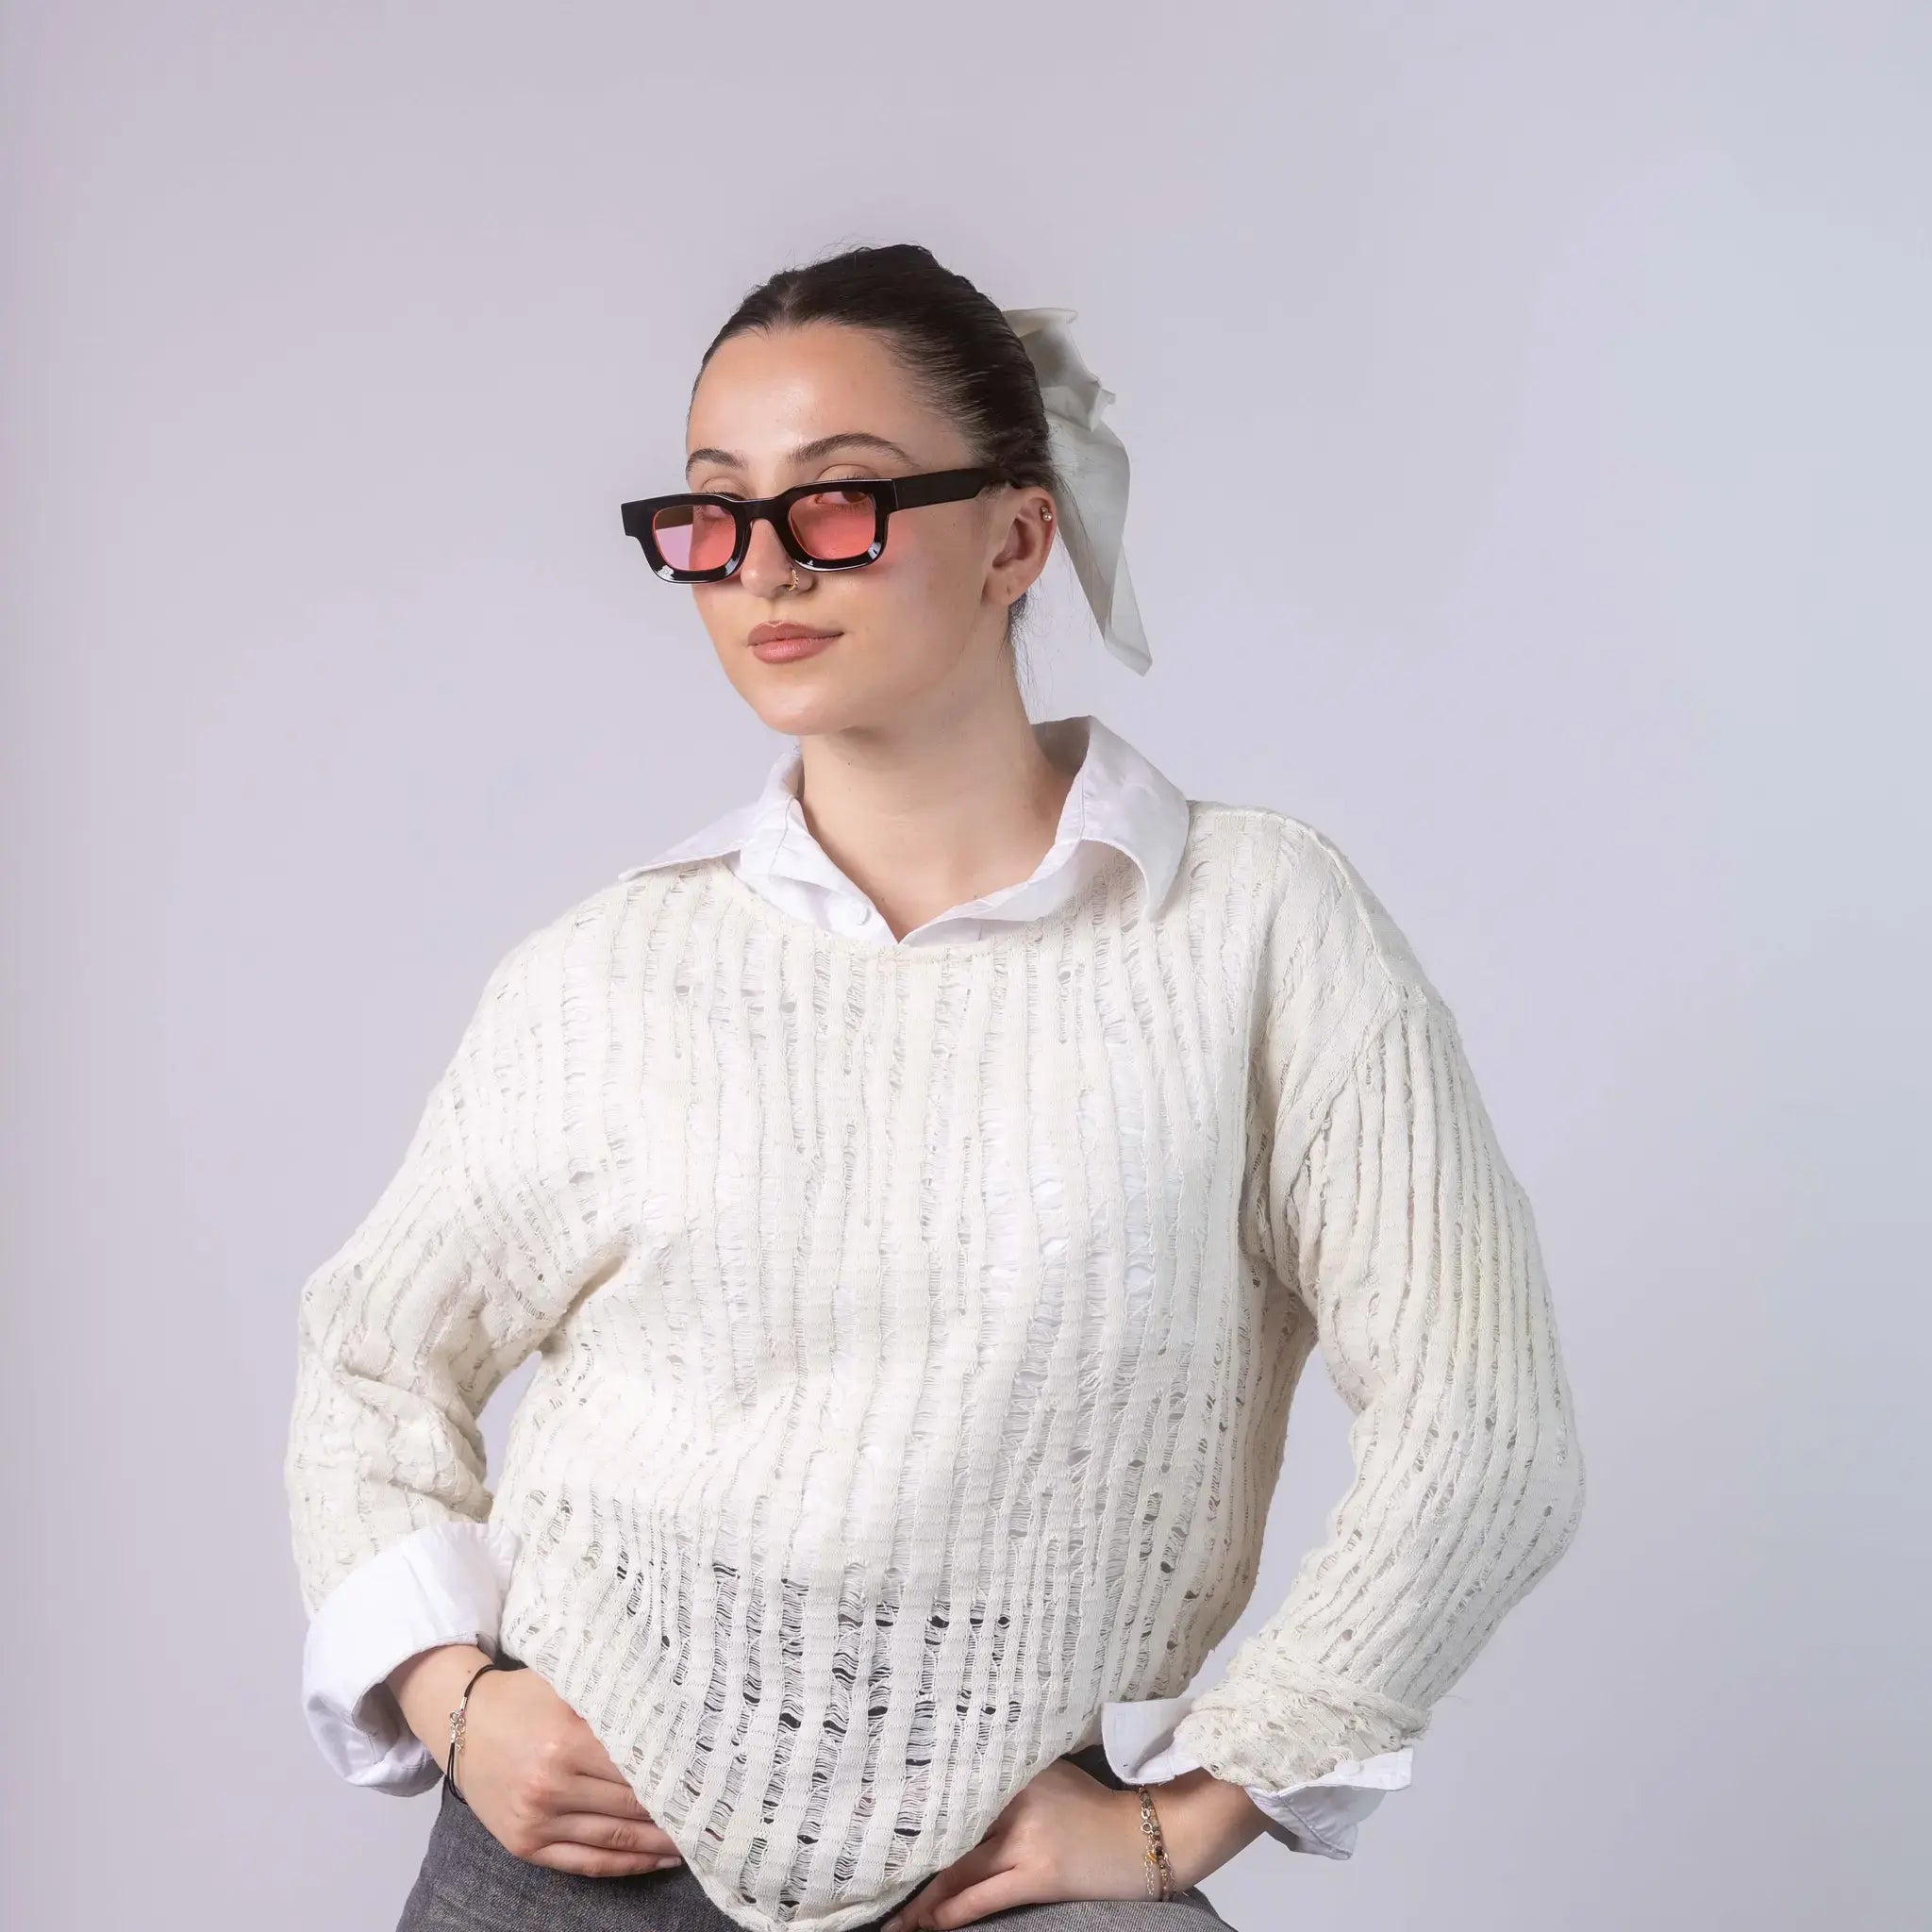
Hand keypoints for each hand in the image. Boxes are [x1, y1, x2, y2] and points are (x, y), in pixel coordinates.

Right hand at [388, 1646, 684, 1877]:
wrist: (461, 1722)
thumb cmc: (522, 1697)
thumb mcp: (567, 1687)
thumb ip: (614, 1701)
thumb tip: (672, 1711)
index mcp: (568, 1740)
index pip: (639, 1766)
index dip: (677, 1775)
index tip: (710, 1779)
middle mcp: (553, 1785)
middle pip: (632, 1806)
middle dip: (676, 1810)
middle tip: (714, 1811)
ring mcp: (537, 1819)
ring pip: (615, 1840)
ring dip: (659, 1844)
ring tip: (696, 1839)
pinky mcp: (525, 1844)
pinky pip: (586, 1863)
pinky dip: (625, 1865)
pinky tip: (656, 1861)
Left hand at [877, 1757, 1166, 1931]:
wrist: (1149, 1836)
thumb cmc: (1098, 1810)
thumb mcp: (1052, 1779)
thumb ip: (1009, 1781)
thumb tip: (959, 1793)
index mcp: (1013, 1772)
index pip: (951, 1792)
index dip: (912, 1816)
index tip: (876, 1830)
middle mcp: (1013, 1800)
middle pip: (947, 1831)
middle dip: (907, 1859)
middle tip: (867, 1878)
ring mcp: (1025, 1838)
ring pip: (957, 1869)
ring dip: (920, 1900)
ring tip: (892, 1920)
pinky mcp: (1039, 1874)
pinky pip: (982, 1897)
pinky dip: (951, 1912)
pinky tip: (928, 1924)